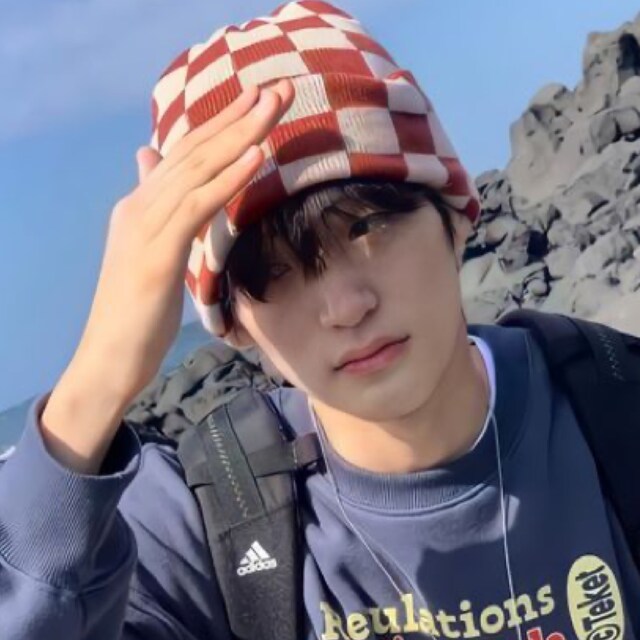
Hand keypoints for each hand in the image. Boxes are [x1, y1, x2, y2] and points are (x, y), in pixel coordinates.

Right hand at [73, 80, 293, 404]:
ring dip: (240, 135)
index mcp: (143, 205)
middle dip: (239, 116)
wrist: (109, 357)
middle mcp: (141, 205)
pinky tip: (256, 156)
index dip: (224, 123)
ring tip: (273, 105)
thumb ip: (156, 207)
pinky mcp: (156, 253)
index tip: (260, 100)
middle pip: (195, 150)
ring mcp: (146, 226)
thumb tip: (151, 162)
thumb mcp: (151, 252)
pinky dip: (227, 179)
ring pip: (197, 169)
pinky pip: (197, 207)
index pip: (187, 153)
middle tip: (280, 88)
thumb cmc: (136, 311)